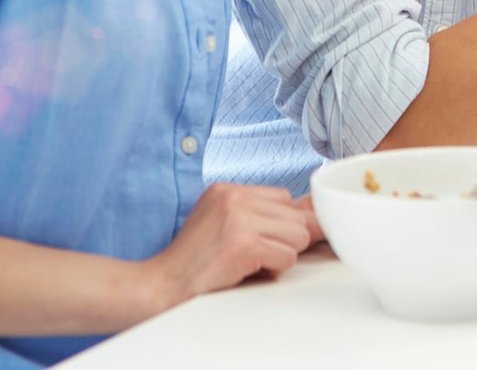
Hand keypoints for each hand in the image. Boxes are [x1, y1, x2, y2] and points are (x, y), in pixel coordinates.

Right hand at [144, 183, 316, 312]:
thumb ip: (261, 215)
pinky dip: (273, 270)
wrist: (162, 286)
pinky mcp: (244, 244)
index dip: (280, 224)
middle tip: (254, 255)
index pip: (284, 197)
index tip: (263, 240)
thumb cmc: (194, 262)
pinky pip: (288, 256)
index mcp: (228, 189)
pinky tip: (246, 271)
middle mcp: (234, 197)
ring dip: (280, 256)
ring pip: (298, 235)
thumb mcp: (224, 224)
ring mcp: (239, 219)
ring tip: (250, 262)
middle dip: (283, 241)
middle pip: (296, 215)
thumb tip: (314, 211)